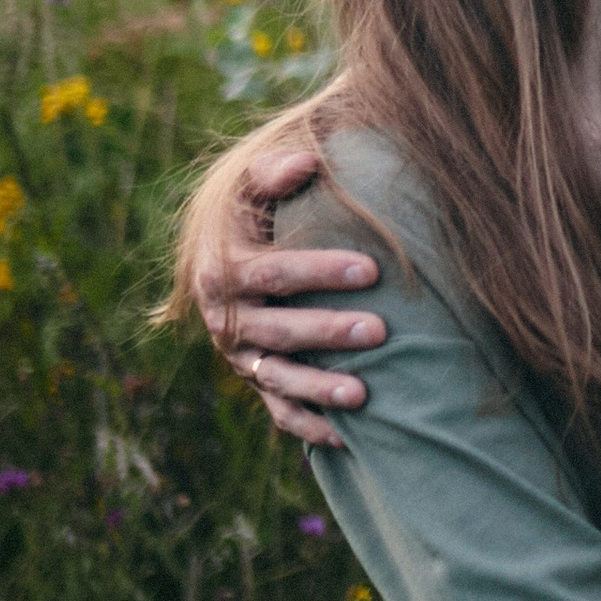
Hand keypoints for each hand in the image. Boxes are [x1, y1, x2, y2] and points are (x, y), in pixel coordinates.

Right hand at [191, 139, 386, 446]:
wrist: (220, 253)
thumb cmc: (252, 211)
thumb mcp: (249, 185)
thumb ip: (273, 172)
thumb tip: (307, 163)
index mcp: (224, 270)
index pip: (274, 272)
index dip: (320, 271)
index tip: (370, 268)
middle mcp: (227, 319)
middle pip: (279, 330)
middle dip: (328, 332)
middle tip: (380, 331)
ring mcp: (241, 356)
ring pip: (278, 378)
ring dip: (319, 389)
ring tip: (364, 395)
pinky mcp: (257, 381)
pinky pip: (279, 412)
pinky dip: (310, 427)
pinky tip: (349, 437)